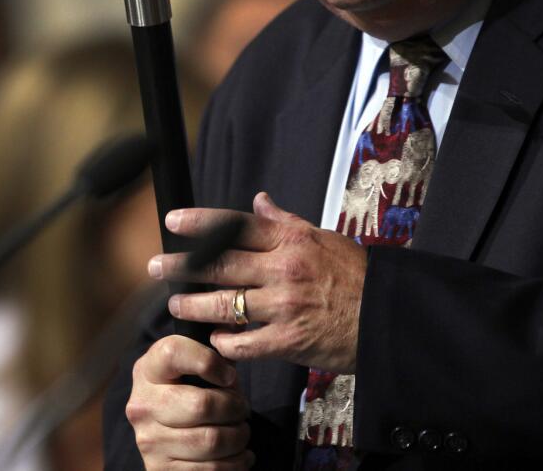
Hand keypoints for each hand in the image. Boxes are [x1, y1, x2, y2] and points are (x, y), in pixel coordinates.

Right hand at [125, 334, 252, 469]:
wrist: (167, 443)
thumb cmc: (190, 395)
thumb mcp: (194, 370)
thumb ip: (211, 351)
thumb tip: (237, 322)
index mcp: (147, 370)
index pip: (174, 351)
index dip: (209, 361)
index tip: (229, 374)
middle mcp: (142, 404)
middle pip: (201, 404)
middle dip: (235, 408)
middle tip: (244, 409)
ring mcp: (148, 440)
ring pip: (211, 440)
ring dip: (239, 438)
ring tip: (243, 432)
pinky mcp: (160, 470)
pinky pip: (210, 470)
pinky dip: (236, 464)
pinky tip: (240, 455)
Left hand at [149, 191, 365, 371]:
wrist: (388, 317)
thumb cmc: (356, 275)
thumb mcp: (322, 237)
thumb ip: (285, 221)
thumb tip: (259, 200)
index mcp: (290, 240)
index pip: (235, 226)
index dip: (200, 223)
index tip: (173, 220)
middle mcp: (282, 269)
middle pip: (219, 264)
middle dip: (182, 266)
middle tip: (155, 267)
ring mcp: (283, 306)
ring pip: (224, 304)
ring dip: (193, 306)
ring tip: (175, 305)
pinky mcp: (288, 341)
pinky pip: (244, 342)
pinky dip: (224, 341)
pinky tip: (214, 339)